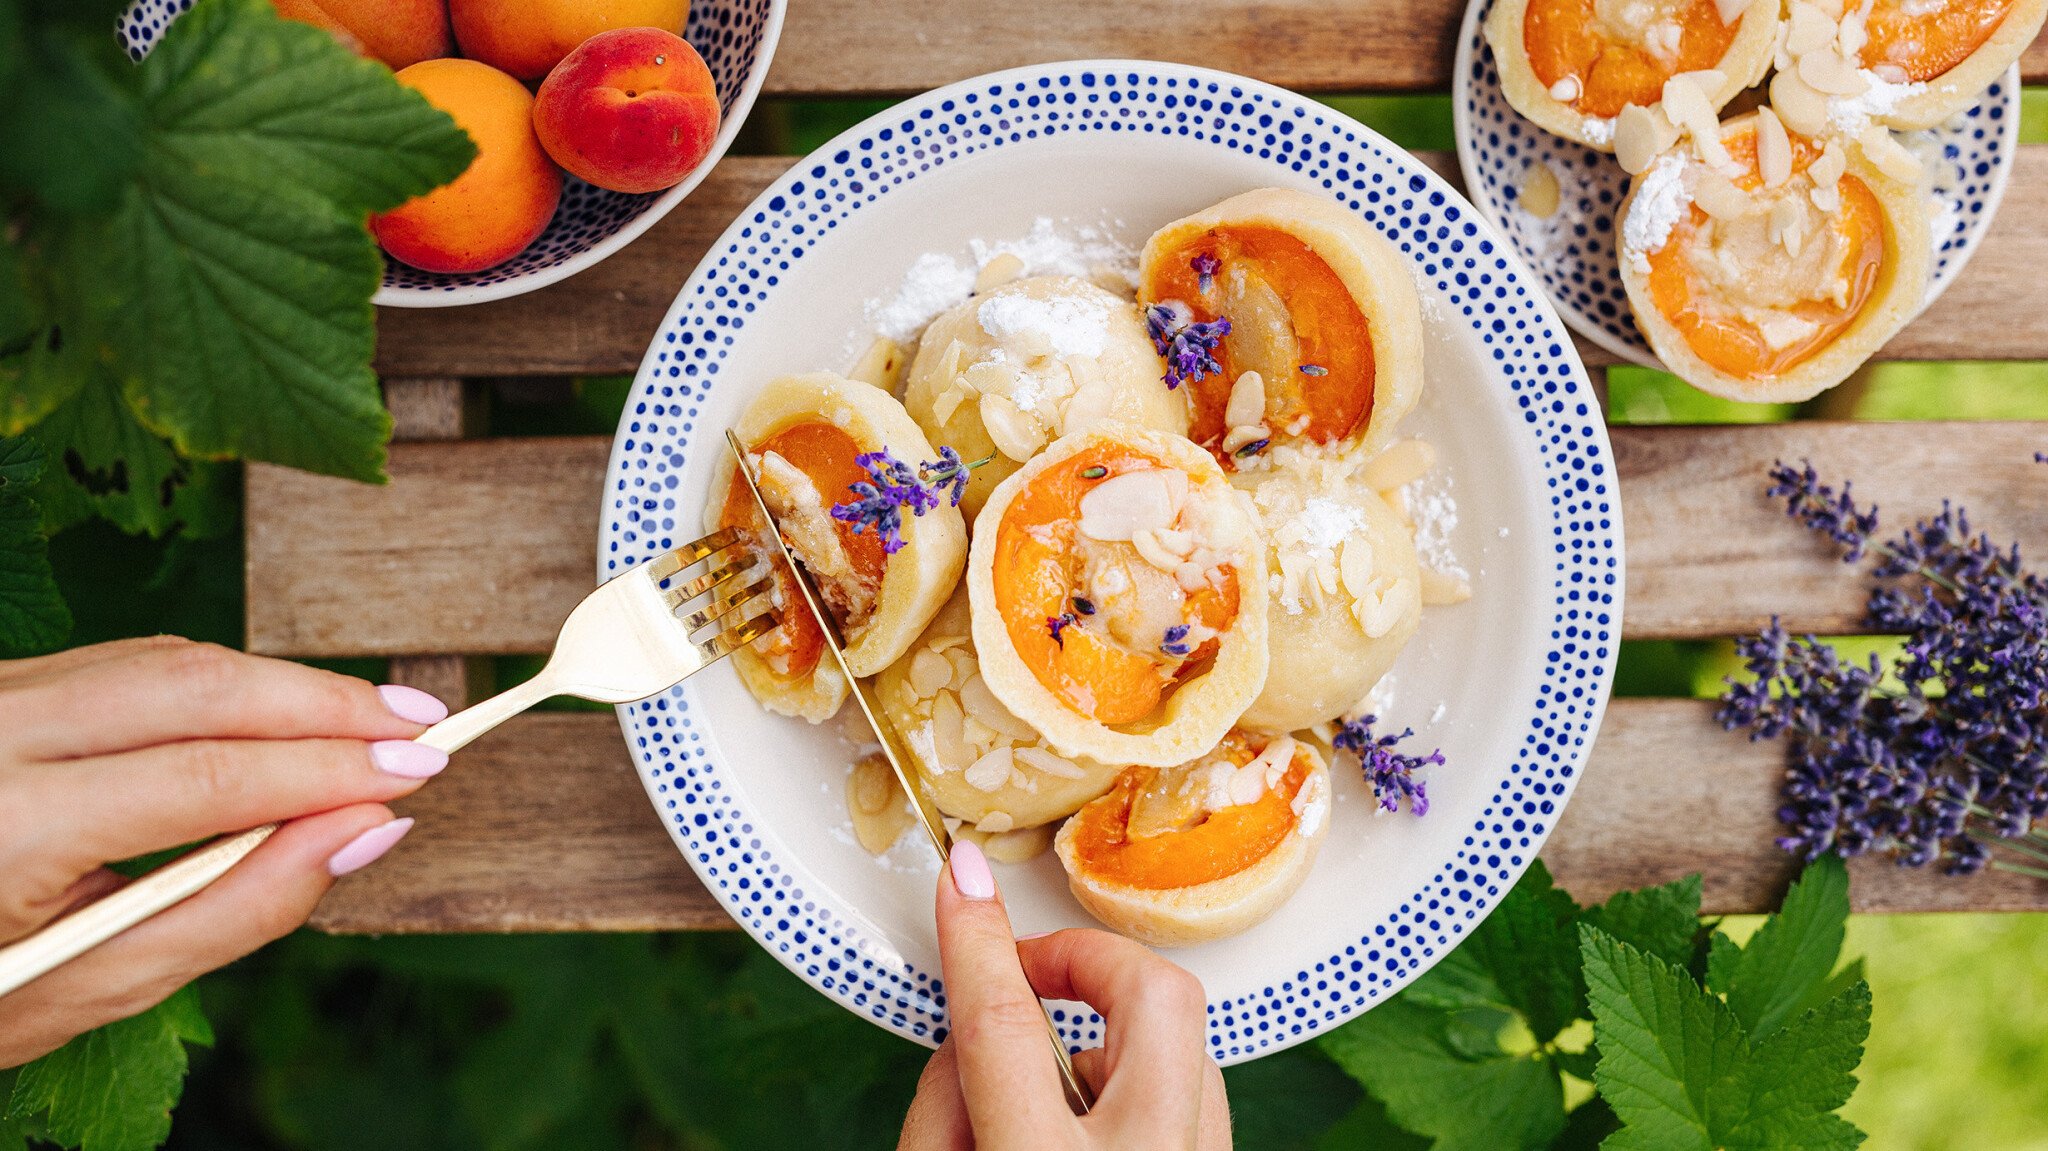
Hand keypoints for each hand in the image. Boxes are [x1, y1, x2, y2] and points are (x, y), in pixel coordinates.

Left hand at [0, 636, 451, 1066]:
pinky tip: (281, 716)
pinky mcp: (0, 683)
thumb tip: (368, 829)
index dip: (333, 767)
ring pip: (170, 662)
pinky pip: (132, 665)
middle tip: (427, 723)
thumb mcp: (96, 991)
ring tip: (375, 719)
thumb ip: (241, 907)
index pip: (212, 778)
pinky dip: (221, 685)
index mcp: (9, 825)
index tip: (424, 768)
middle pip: (200, 686)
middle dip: (326, 701)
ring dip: (282, 686)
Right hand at [897, 839, 1232, 1149]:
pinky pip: (1197, 1096)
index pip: (1005, 1027)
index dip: (978, 940)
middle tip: (1026, 972)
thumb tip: (964, 1032)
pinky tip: (1093, 1127)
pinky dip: (1144, 1087)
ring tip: (1047, 1087)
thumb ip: (940, 1108)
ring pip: (1188, 1043)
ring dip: (1112, 1036)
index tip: (964, 879)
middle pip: (1152, 995)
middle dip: (1087, 956)